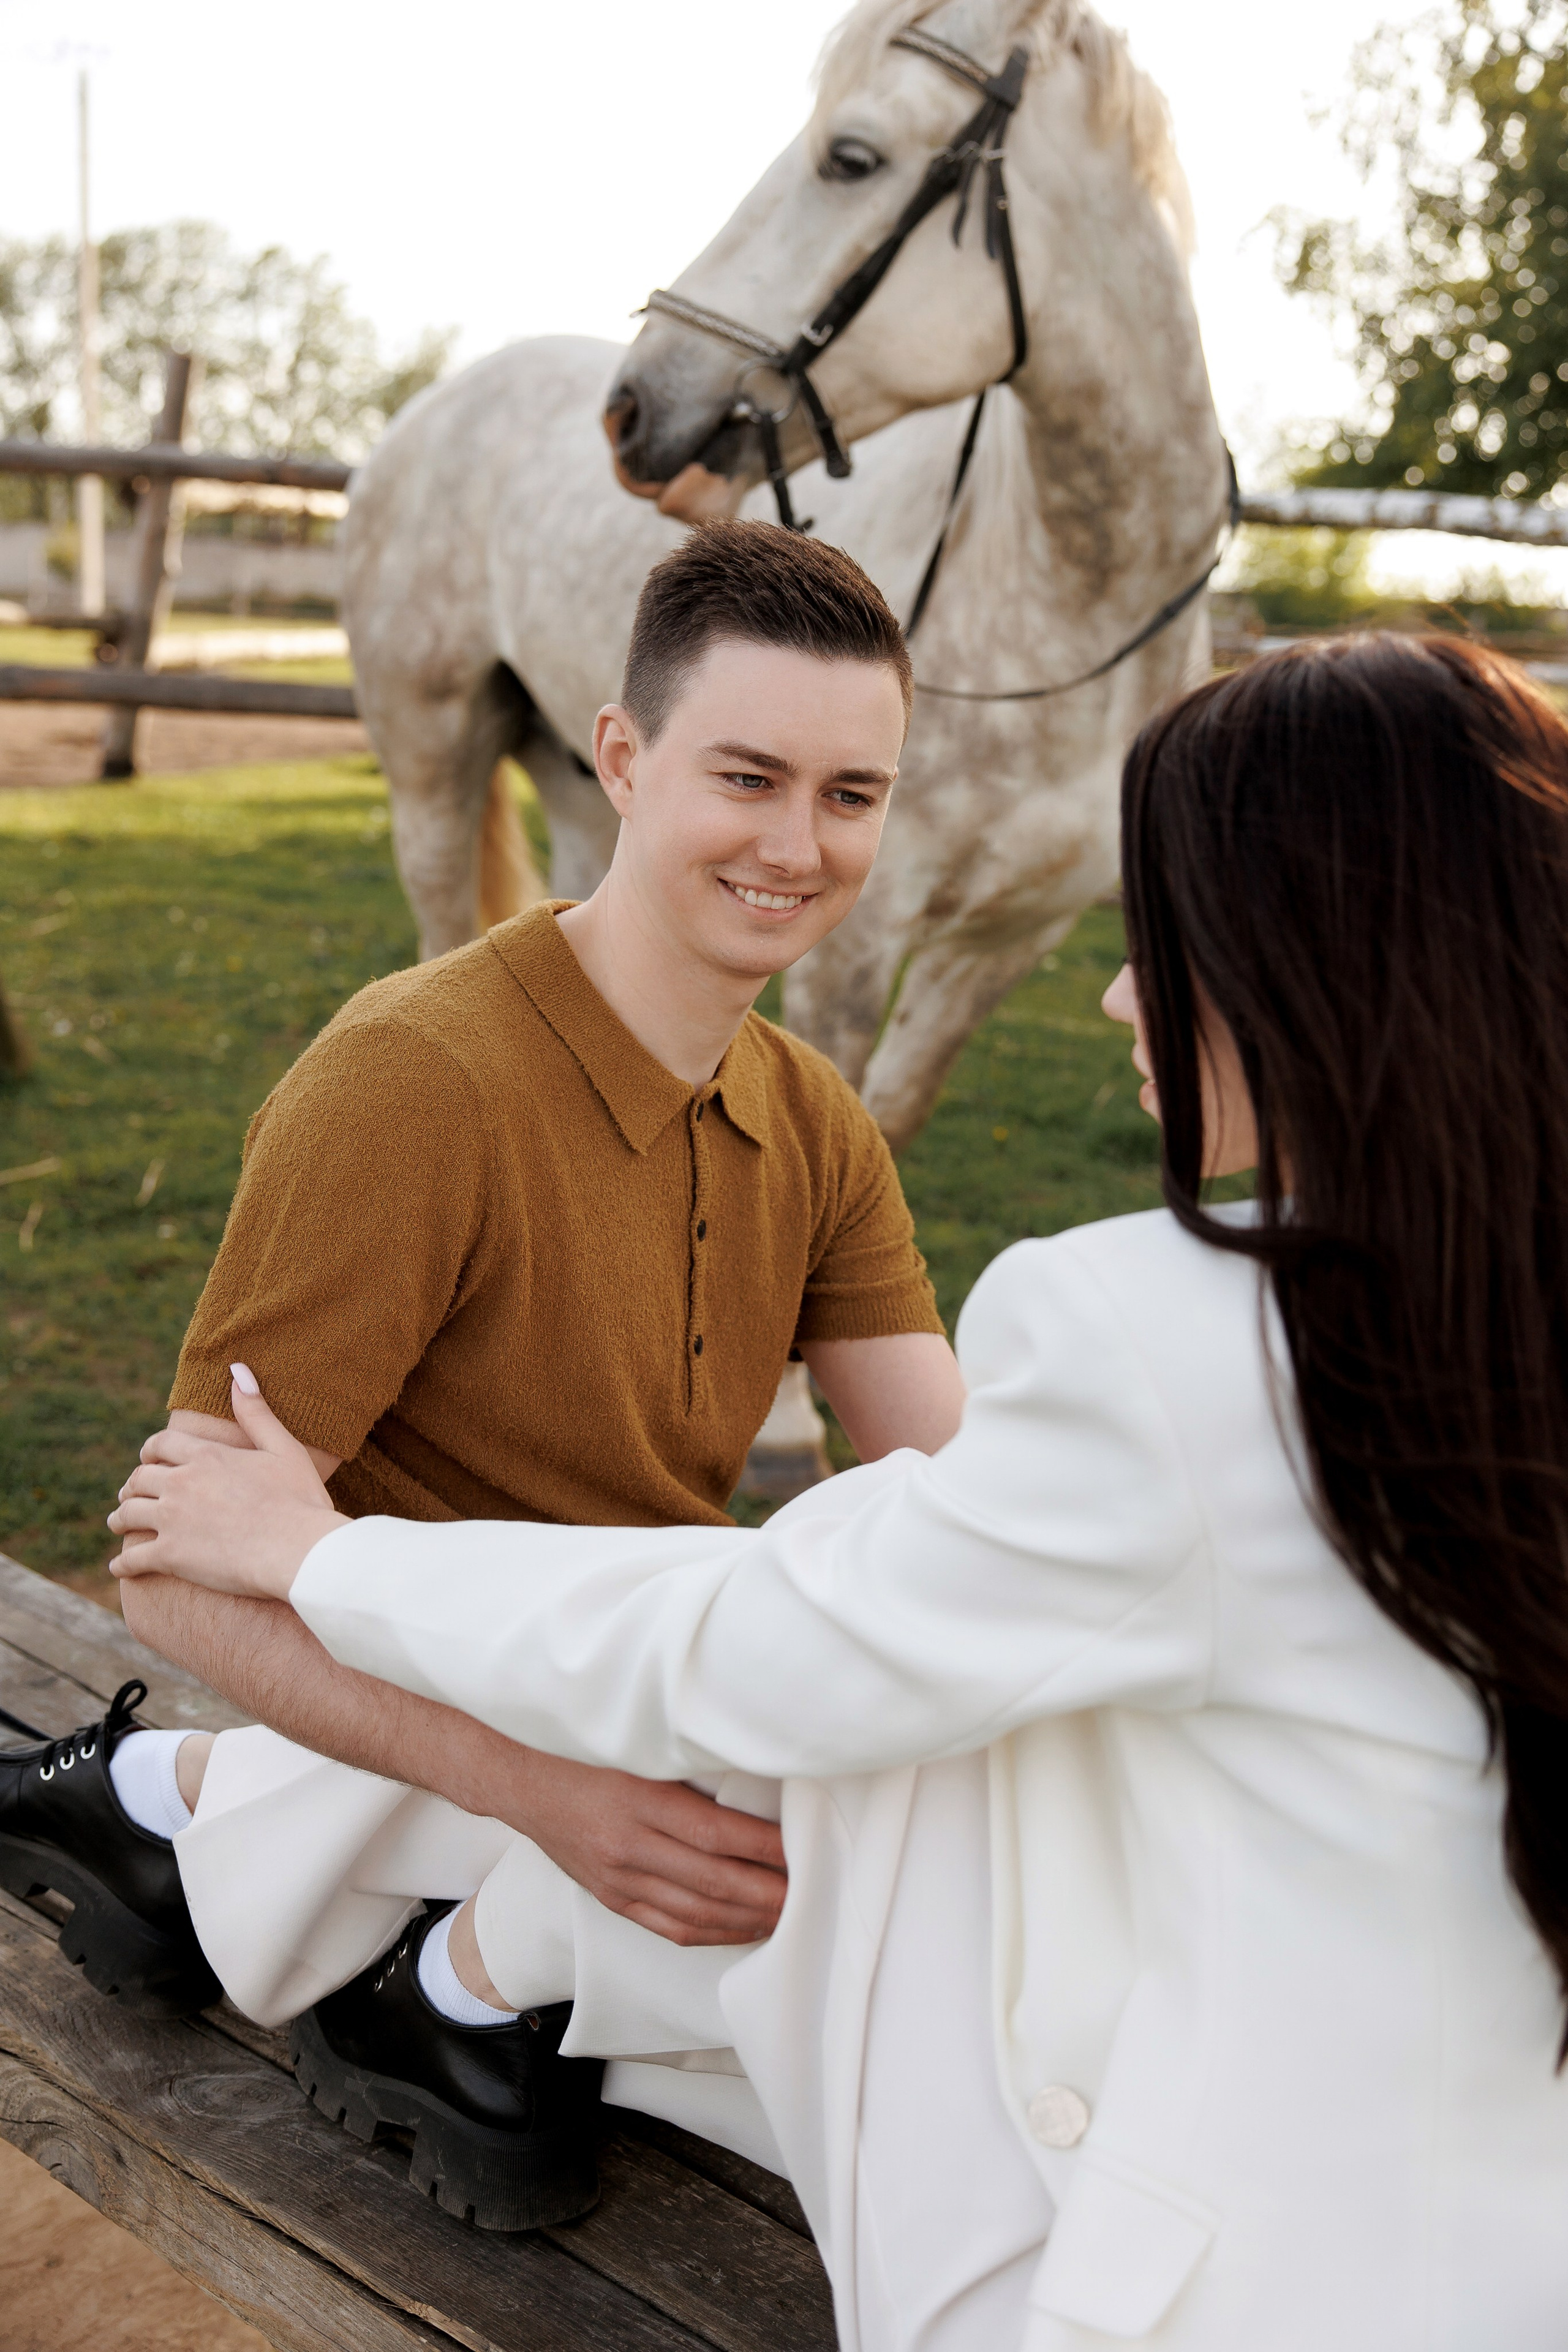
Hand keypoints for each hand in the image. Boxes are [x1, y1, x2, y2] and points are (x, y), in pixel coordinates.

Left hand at [109, 1368, 345, 1600]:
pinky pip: (132, 1558)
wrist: (297, 1551)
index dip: (151, 1451)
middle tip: (130, 1493)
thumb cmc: (299, 1500)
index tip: (147, 1459)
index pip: (162, 1445)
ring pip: (128, 1515)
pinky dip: (122, 1563)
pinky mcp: (170, 1555)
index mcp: (207, 1456)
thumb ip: (256, 1412)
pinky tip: (119, 1568)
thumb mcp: (283, 1449)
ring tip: (118, 1524)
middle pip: (140, 1479)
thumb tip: (237, 1370)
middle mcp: (181, 1483)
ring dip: (119, 1518)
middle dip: (132, 1485)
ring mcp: (172, 1519)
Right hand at [479, 1746, 786, 1945]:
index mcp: (637, 1799)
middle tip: (811, 1894)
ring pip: (693, 1914)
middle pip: (711, 1882)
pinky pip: (668, 1927)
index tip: (803, 1850)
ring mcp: (616, 1878)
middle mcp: (626, 1845)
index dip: (763, 1847)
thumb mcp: (636, 1743)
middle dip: (767, 1893)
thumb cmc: (583, 1748)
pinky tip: (742, 1927)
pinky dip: (711, 1932)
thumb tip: (758, 1775)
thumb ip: (689, 1761)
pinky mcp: (610, 1897)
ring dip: (746, 1919)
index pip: (715, 1833)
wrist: (518, 1776)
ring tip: (787, 1916)